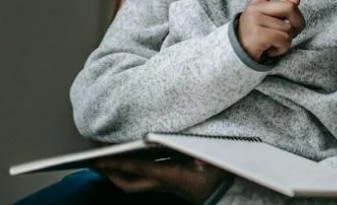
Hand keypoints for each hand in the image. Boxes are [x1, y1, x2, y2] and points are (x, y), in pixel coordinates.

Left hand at [94, 156, 227, 203]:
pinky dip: (132, 170)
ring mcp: (164, 184)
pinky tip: (131, 161)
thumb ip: (206, 162)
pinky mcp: (168, 182)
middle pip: (128, 183)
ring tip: (106, 161)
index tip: (101, 160)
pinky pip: (143, 177)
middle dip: (110, 174)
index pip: (138, 169)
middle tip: (95, 163)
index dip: (119, 164)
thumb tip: (199, 161)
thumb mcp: (214, 166)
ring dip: (118, 173)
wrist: (224, 194)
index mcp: (169, 176)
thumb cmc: (218, 178)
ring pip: (134, 183)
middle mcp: (162, 182)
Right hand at [237, 0, 305, 60]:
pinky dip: (282, 48)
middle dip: (298, 22)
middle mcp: (254, 8)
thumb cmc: (258, 39)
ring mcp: (254, 21)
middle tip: (290, 33)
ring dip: (287, 40)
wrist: (237, 58)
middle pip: (290, 7)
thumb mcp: (271, 22)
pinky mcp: (257, 35)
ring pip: (288, 28)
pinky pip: (284, 40)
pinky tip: (271, 50)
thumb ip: (284, 9)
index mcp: (257, 2)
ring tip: (274, 44)